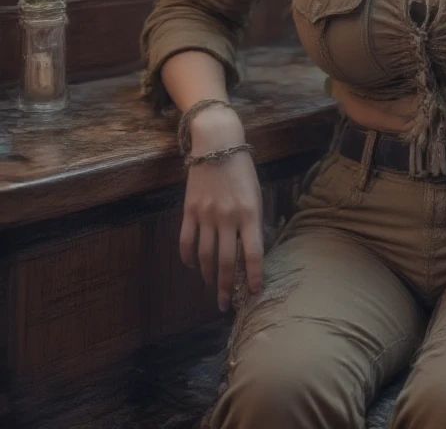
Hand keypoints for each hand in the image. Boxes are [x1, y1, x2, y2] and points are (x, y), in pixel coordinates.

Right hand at [179, 107, 263, 310]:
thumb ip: (254, 222)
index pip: (253, 253)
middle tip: (226, 304)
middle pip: (227, 261)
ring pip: (205, 256)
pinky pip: (186, 242)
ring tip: (213, 286)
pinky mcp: (189, 210)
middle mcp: (228, 217)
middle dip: (227, 287)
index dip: (254, 276)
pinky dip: (188, 259)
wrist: (217, 144)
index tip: (254, 293)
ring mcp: (206, 214)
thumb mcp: (256, 194)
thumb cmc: (242, 170)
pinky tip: (193, 266)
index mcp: (250, 213)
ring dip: (209, 276)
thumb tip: (251, 253)